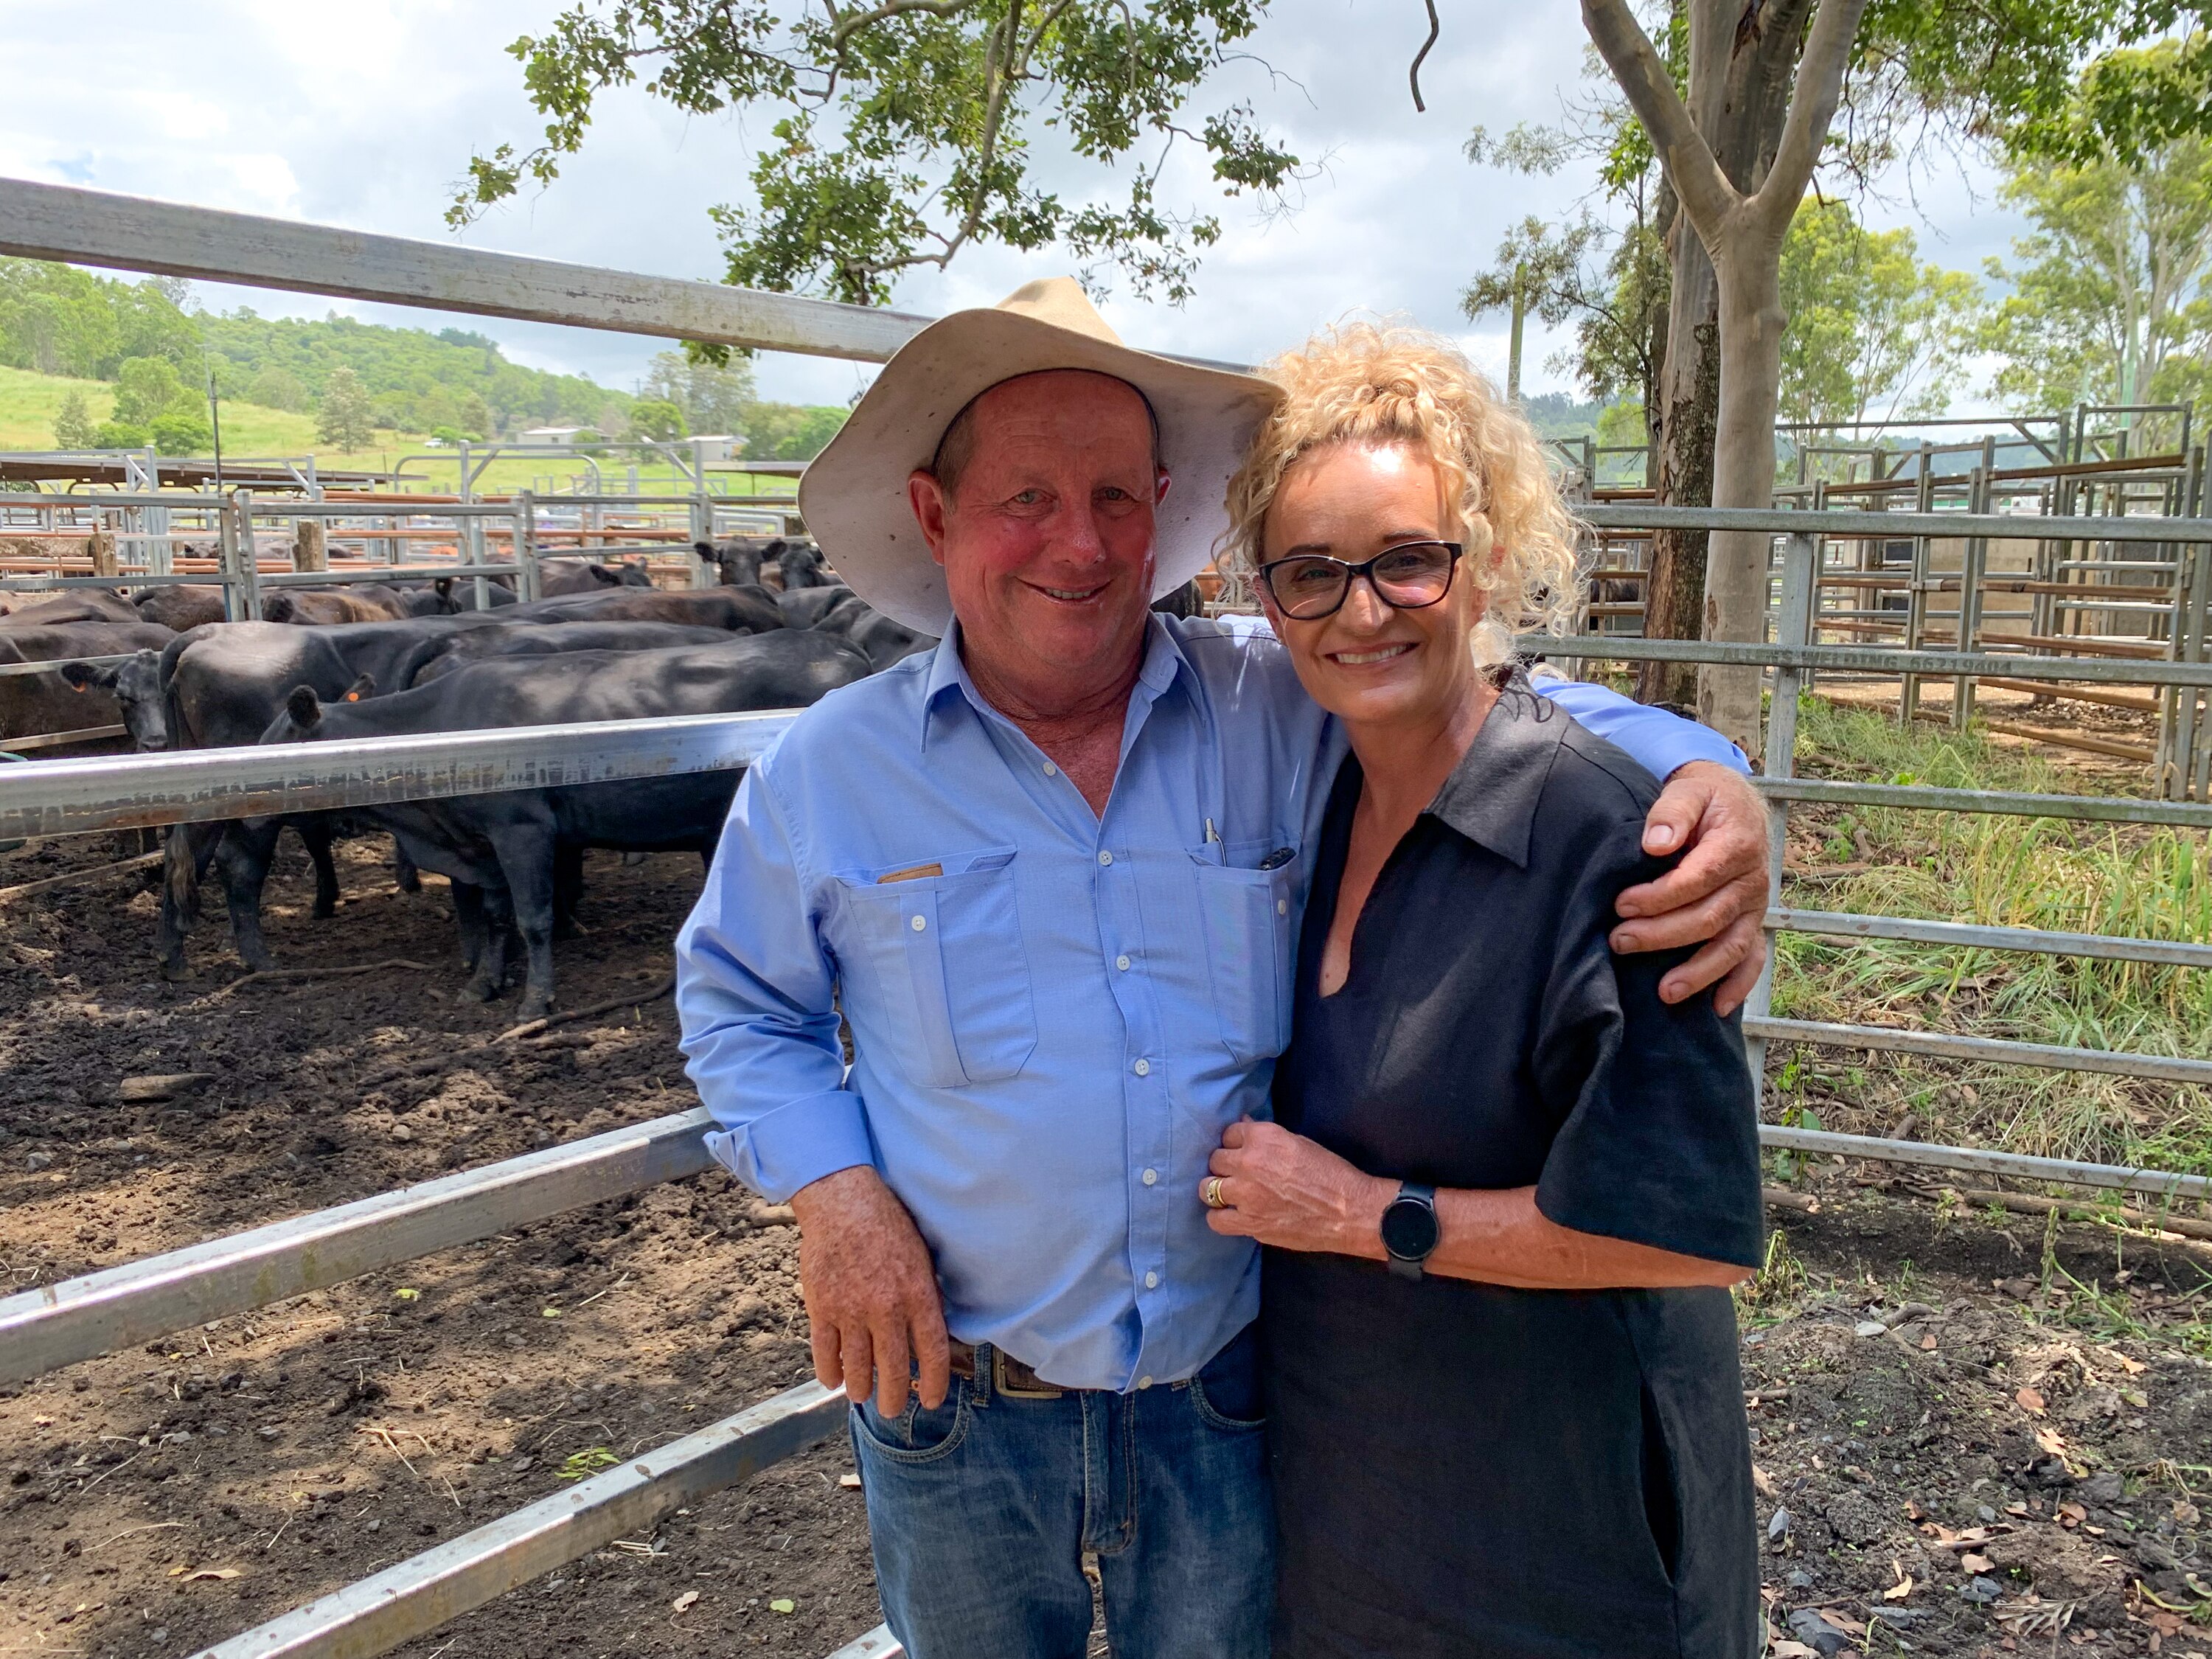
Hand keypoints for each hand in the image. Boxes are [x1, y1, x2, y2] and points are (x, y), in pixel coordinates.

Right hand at [788, 1165, 950, 1416]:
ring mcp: (851, 1310)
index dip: (935, 1384)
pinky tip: (833, 1381)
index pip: (932, 1353)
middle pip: (893, 1369)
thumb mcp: (921, 1257)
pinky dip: (829, 1372)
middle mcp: (886, 1309)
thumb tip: (934, 1333)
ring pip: (857, 1368)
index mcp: (918, 1295)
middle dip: (894, 1397)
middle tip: (893, 1409)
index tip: (932, 1401)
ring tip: (863, 1398)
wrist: (843, 1200)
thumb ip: (926, 1296)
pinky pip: (824, 1352)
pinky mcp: (821, 1307)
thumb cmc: (888, 1223)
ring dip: (861, 1389)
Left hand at [1202, 1119, 1391, 1257]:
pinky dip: (1219, 1217)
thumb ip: (1265, 1137)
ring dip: (1217, 1190)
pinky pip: (1215, 1219)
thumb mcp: (1299, 1143)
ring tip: (1230, 1195)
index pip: (1229, 1134)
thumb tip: (1243, 1124)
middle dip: (1225, 1166)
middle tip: (1239, 1175)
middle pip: (1215, 1159)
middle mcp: (1249, 1162)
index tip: (1244, 1153)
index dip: (1236, 1144)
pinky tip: (1231, 1215)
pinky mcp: (1249, 1222)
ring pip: (1208, 1188)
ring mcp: (1246, 1195)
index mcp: (1264, 1137)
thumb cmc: (1331, 1173)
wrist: (1350, 1212)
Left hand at [1611, 759, 1768, 1013]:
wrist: (1733, 802)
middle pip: (1710, 917)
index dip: (1661, 896)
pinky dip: (1738, 985)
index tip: (1622, 905)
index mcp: (1737, 845)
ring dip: (1698, 972)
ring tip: (1663, 992)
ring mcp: (1755, 907)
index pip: (1699, 879)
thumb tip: (1654, 844)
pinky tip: (1717, 1007)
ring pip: (1731, 946)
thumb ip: (1672, 812)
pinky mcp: (1752, 923)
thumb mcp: (1688, 789)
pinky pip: (1752, 959)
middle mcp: (1752, 881)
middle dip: (1663, 934)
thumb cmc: (1704, 797)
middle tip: (1620, 942)